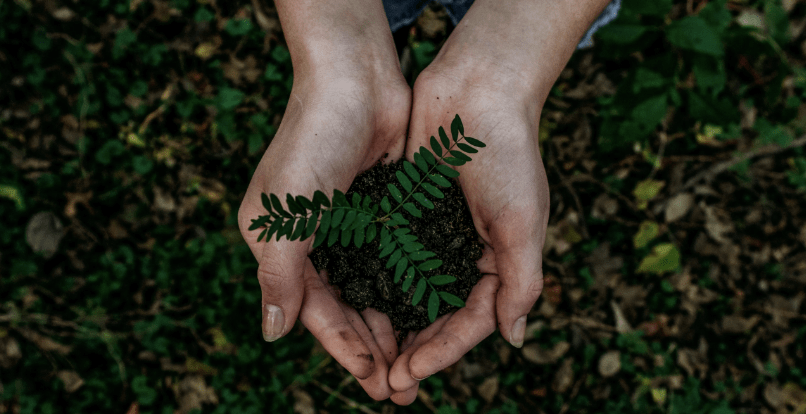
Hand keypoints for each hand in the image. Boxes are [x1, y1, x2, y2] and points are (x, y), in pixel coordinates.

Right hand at [237, 67, 409, 399]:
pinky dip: (408, 290)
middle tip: (400, 389)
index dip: (343, 348)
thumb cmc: (312, 142)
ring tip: (417, 364)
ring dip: (392, 327)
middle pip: (346, 308)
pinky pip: (395, 261)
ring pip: (373, 291)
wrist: (355, 79)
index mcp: (281, 245)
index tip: (373, 381)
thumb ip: (279, 276)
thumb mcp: (286, 214)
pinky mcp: (381, 211)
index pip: (315, 311)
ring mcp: (350, 227)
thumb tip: (272, 334)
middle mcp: (314, 241)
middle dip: (372, 349)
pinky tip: (428, 315)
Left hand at [387, 51, 550, 405]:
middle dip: (413, 352)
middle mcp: (464, 255)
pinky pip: (389, 258)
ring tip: (367, 360)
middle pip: (437, 317)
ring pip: (409, 294)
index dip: (441, 353)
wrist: (477, 91)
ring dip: (391, 328)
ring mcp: (434, 236)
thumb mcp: (523, 223)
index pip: (470, 322)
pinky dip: (374, 284)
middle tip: (384, 386)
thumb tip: (514, 339)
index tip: (409, 375)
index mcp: (498, 263)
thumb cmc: (508, 155)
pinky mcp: (406, 214)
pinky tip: (353, 306)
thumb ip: (521, 282)